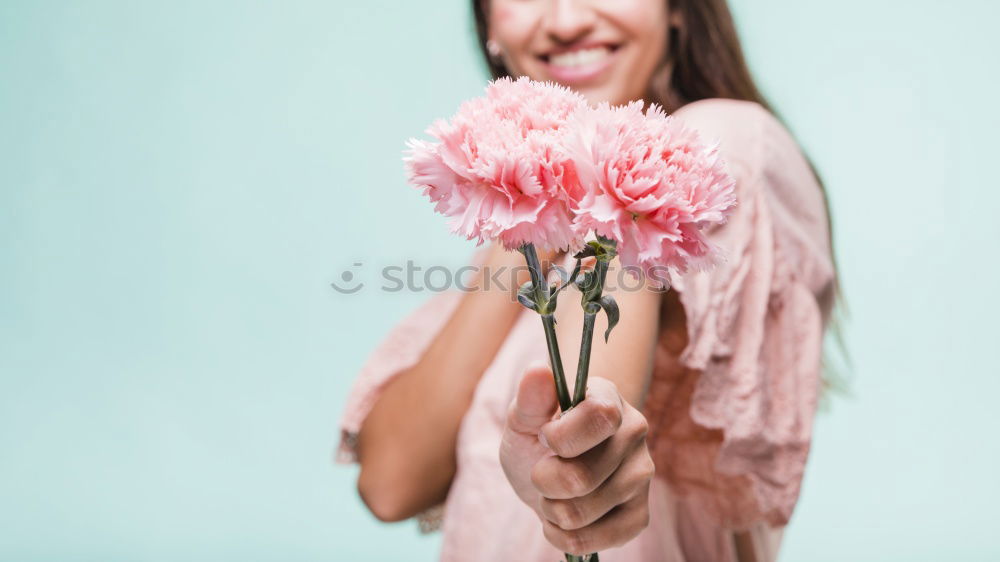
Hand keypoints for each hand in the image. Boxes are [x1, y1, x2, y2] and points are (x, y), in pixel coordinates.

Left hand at [500, 365, 654, 554]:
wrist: (551, 472)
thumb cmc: (538, 438)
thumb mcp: (524, 418)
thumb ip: (530, 398)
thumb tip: (538, 369)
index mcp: (609, 398)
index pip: (600, 416)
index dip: (563, 437)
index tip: (545, 438)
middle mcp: (635, 433)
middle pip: (581, 477)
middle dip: (543, 481)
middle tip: (541, 472)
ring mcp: (642, 475)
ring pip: (582, 513)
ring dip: (551, 510)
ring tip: (553, 494)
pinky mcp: (640, 514)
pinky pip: (598, 540)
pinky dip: (566, 536)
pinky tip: (563, 520)